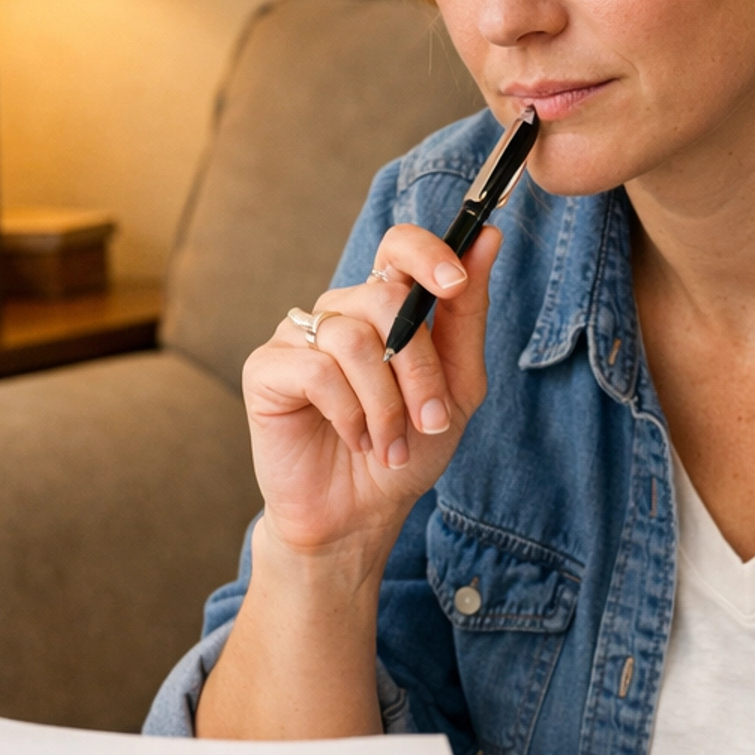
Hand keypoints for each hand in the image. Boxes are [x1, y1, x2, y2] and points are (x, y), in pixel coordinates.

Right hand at [241, 223, 501, 562]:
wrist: (358, 516)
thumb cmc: (405, 452)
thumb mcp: (456, 388)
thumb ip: (467, 315)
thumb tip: (488, 238)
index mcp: (385, 308)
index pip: (399, 246)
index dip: (428, 253)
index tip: (455, 283)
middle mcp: (340, 312)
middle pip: (385, 299)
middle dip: (419, 369)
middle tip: (430, 422)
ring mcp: (299, 336)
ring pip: (354, 339)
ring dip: (385, 404)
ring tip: (389, 446)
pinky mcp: (266, 368)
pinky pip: (317, 371)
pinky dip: (348, 414)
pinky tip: (355, 440)